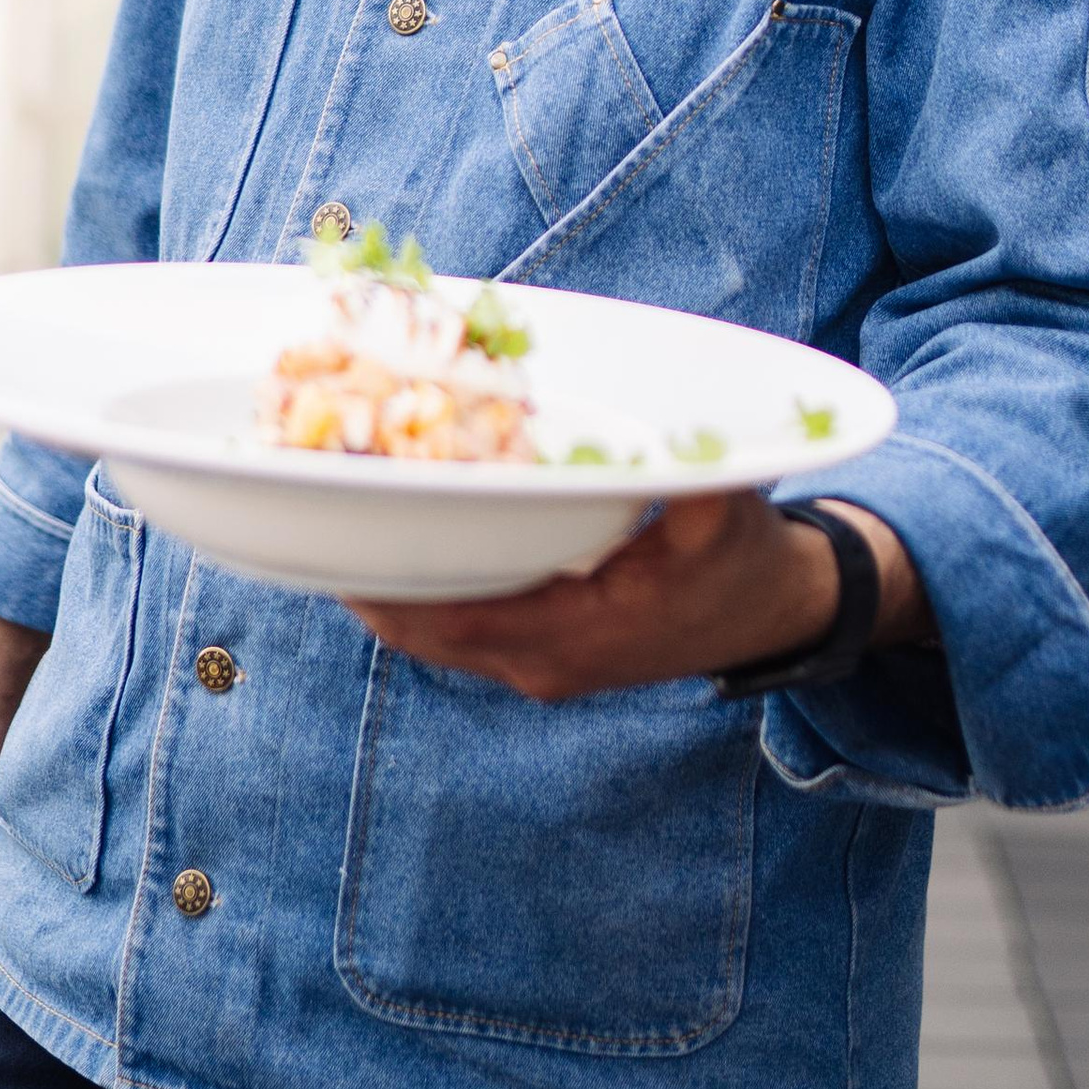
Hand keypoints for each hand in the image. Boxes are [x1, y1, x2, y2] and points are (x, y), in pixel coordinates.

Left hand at [346, 492, 923, 703]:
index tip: (335, 524)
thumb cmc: (744, 557)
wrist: (773, 613)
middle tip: (315, 494)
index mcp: (576, 636)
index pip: (449, 618)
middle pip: (419, 627)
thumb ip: (684, 472)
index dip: (384, 576)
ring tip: (340, 505)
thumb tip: (652, 425)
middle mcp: (541, 662)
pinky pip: (457, 624)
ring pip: (430, 630)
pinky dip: (422, 582)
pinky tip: (400, 529)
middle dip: (363, 568)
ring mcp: (536, 663)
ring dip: (385, 575)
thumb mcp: (724, 510)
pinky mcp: (538, 650)